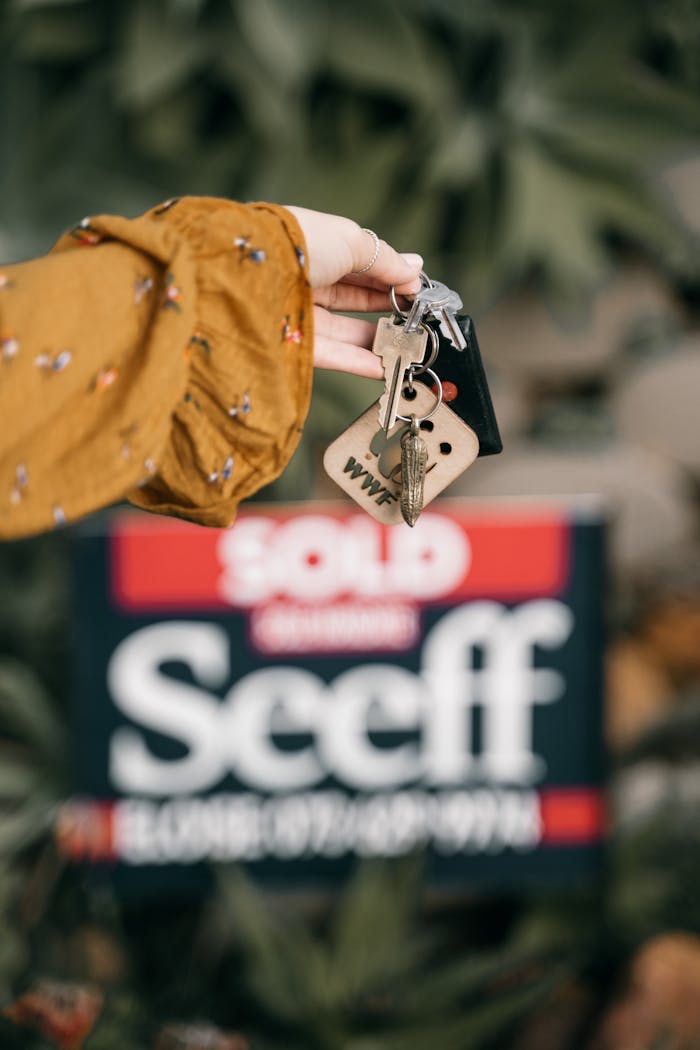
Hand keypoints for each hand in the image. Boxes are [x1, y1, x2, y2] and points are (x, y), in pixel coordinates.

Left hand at [285, 206, 422, 379]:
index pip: (361, 265)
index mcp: (318, 246)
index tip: (417, 291)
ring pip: (346, 330)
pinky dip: (360, 361)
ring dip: (377, 338)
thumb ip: (386, 259)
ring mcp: (300, 312)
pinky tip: (385, 366)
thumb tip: (414, 270)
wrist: (250, 273)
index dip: (390, 277)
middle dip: (387, 308)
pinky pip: (333, 354)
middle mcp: (307, 278)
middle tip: (415, 318)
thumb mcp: (351, 241)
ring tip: (406, 344)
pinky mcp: (294, 343)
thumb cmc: (297, 244)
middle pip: (354, 298)